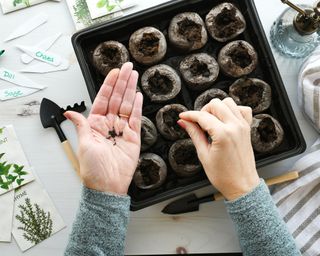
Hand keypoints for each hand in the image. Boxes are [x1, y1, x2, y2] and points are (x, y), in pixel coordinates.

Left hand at [64, 62, 142, 194]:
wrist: (107, 185)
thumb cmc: (94, 169)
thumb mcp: (84, 144)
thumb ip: (81, 125)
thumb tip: (69, 113)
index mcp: (95, 124)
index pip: (102, 99)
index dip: (108, 85)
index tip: (114, 72)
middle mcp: (109, 124)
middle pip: (116, 98)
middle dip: (122, 82)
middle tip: (127, 67)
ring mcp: (122, 130)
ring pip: (126, 105)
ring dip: (130, 90)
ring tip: (134, 75)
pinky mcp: (133, 137)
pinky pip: (135, 118)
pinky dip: (137, 106)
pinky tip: (138, 95)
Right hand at [178, 98, 259, 200]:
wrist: (242, 186)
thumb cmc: (224, 176)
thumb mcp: (204, 154)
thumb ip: (194, 134)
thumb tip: (184, 122)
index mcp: (223, 134)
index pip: (202, 116)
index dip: (189, 115)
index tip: (183, 116)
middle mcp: (235, 127)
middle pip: (216, 104)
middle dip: (203, 110)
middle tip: (197, 123)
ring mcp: (243, 126)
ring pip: (228, 103)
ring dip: (217, 108)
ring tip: (210, 121)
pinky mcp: (247, 129)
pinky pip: (242, 110)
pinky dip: (232, 110)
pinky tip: (225, 119)